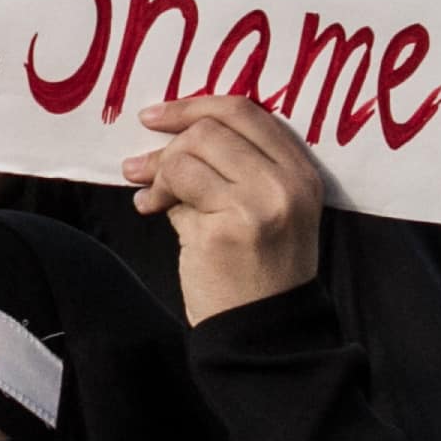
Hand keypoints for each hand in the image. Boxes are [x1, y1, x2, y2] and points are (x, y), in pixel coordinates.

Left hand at [120, 94, 323, 322]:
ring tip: (147, 194)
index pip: (246, 111)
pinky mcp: (229, 226)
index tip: (157, 116)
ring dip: (158, 171)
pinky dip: (156, 194)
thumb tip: (169, 136)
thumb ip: (229, 170)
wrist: (265, 334)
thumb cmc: (257, 273)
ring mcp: (260, 203)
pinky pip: (178, 185)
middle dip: (168, 142)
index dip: (195, 106)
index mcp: (302, 172)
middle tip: (138, 165)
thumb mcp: (262, 211)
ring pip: (190, 152)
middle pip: (212, 128)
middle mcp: (287, 182)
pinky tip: (150, 210)